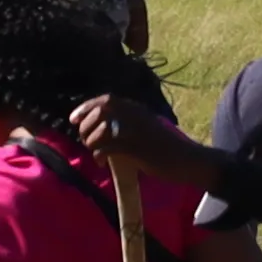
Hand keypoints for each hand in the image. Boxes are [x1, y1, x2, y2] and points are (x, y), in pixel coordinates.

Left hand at [64, 92, 182, 175]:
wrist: (188, 160)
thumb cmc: (167, 147)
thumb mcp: (147, 128)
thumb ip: (128, 124)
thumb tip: (102, 128)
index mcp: (137, 109)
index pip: (106, 99)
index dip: (86, 107)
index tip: (73, 118)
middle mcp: (135, 115)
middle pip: (100, 112)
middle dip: (86, 126)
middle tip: (85, 140)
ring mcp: (135, 130)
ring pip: (101, 129)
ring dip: (91, 141)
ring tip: (95, 151)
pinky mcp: (136, 147)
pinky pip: (107, 147)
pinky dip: (99, 154)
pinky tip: (102, 162)